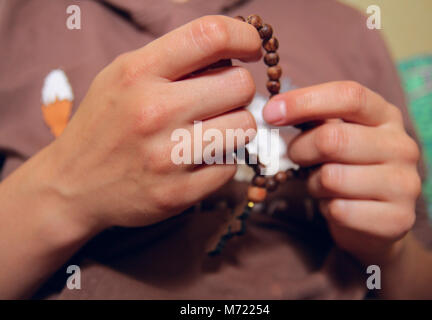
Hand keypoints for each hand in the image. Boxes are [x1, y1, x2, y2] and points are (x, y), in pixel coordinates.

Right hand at [41, 15, 260, 229]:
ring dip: (235, 127)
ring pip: (245, 127)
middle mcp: (154, 111)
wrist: (71, 185)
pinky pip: (231, 166)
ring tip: (210, 131)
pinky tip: (198, 161)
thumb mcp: (122, 77)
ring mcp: (167, 156)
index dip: (245, 36)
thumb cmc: (104, 124)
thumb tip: (232, 52)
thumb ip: (171, 60)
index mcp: (138, 73)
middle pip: (241, 84)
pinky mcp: (178, 193)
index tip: (252, 49)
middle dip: (239, 90)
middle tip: (221, 100)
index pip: (211, 36)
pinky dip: (222, 161)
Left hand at [263, 81, 420, 263]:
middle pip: (332, 138)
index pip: (349, 96)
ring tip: (322, 184)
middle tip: (296, 157)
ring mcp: (404, 184)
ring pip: (332, 177)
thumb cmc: (347, 168)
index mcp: (386, 116)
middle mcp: (402, 146)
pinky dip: (327, 208)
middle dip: (300, 149)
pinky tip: (336, 205)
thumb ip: (314, 120)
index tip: (271, 112)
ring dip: (314, 183)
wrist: (375, 219)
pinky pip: (339, 210)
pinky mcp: (397, 219)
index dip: (304, 101)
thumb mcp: (336, 136)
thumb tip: (275, 110)